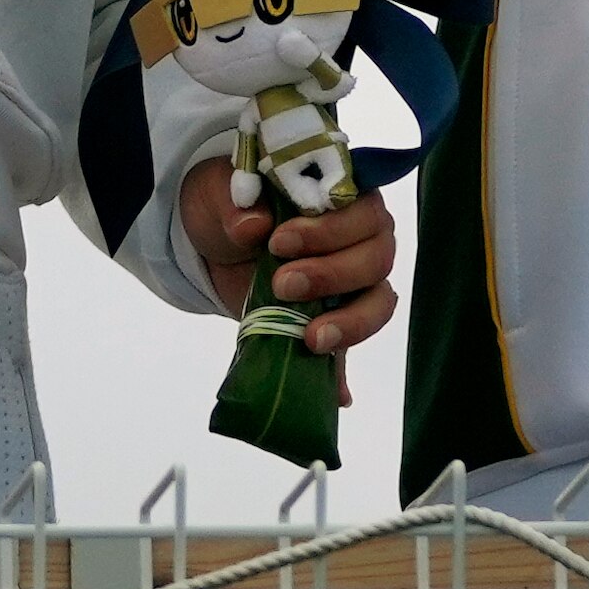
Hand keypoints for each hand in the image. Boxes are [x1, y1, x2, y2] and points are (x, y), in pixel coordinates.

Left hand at [180, 160, 400, 356]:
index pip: (361, 209)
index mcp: (339, 194)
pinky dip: (344, 370)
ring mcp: (352, 280)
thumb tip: (251, 225)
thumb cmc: (228, 204)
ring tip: (311, 339)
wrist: (211, 242)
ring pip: (378, 301)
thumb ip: (234, 205)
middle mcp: (360, 235)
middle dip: (333, 274)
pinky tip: (337, 394)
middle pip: (377, 257)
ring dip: (350, 322)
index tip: (279, 242)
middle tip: (283, 285)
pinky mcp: (333, 317)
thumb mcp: (218, 194)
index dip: (330, 229)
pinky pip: (351, 345)